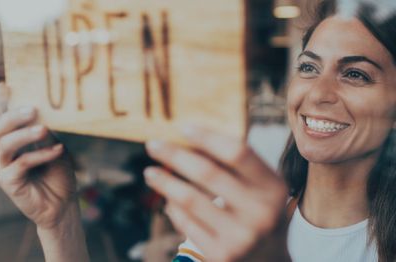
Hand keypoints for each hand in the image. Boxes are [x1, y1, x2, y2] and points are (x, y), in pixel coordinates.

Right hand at [0, 83, 77, 229]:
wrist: (63, 204)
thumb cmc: (59, 173)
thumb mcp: (56, 147)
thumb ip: (47, 132)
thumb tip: (44, 112)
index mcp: (16, 139)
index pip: (5, 117)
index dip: (1, 102)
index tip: (3, 85)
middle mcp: (6, 150)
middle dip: (13, 115)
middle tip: (33, 109)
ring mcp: (5, 166)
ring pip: (5, 143)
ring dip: (25, 134)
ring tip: (44, 129)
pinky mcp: (8, 182)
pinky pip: (21, 163)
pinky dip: (40, 155)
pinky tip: (57, 151)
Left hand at [144, 126, 289, 261]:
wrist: (268, 260)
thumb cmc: (257, 211)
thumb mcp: (260, 187)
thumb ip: (234, 165)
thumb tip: (188, 139)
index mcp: (273, 187)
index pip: (238, 153)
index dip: (208, 137)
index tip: (182, 128)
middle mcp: (261, 212)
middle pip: (208, 173)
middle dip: (175, 156)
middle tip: (153, 145)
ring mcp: (241, 237)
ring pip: (190, 200)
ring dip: (165, 182)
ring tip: (150, 173)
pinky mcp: (222, 254)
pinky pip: (186, 223)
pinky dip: (173, 208)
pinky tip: (168, 200)